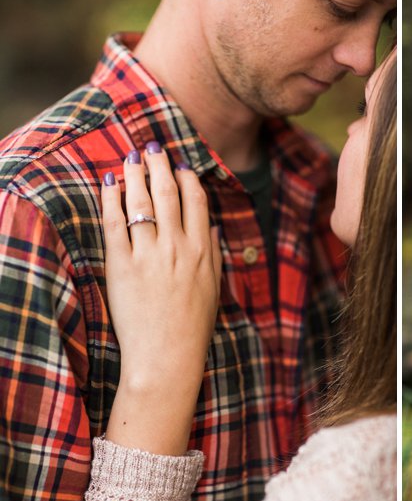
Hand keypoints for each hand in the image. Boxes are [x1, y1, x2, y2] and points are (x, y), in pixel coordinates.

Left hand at [102, 145, 221, 454]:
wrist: (169, 355)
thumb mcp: (213, 287)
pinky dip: (111, 200)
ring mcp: (150, 255)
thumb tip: (209, 226)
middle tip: (154, 145)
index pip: (197, 201)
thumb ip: (212, 253)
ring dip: (136, 174)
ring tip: (131, 157)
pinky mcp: (123, 266)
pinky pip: (115, 224)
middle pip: (169, 193)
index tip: (181, 163)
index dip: (189, 177)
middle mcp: (178, 247)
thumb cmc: (193, 325)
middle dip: (161, 164)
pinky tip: (109, 183)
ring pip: (143, 202)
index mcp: (204, 250)